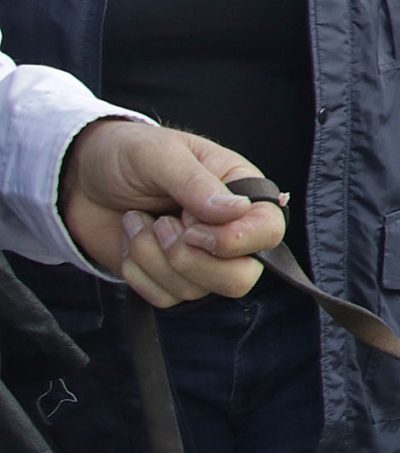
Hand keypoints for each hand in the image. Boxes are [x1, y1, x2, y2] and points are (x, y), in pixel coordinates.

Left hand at [58, 121, 287, 307]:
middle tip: (162, 225)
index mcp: (242, 194)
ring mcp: (201, 261)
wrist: (79, 178)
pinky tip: (132, 240)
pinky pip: (165, 297)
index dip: (236, 240)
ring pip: (196, 290)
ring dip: (152, 257)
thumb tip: (237, 209)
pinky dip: (138, 272)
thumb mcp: (160, 155)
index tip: (192, 228)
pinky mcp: (169, 279)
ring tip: (139, 221)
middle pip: (241, 277)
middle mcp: (229, 232)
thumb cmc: (127, 155)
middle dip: (190, 260)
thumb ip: (197, 183)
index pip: (268, 231)